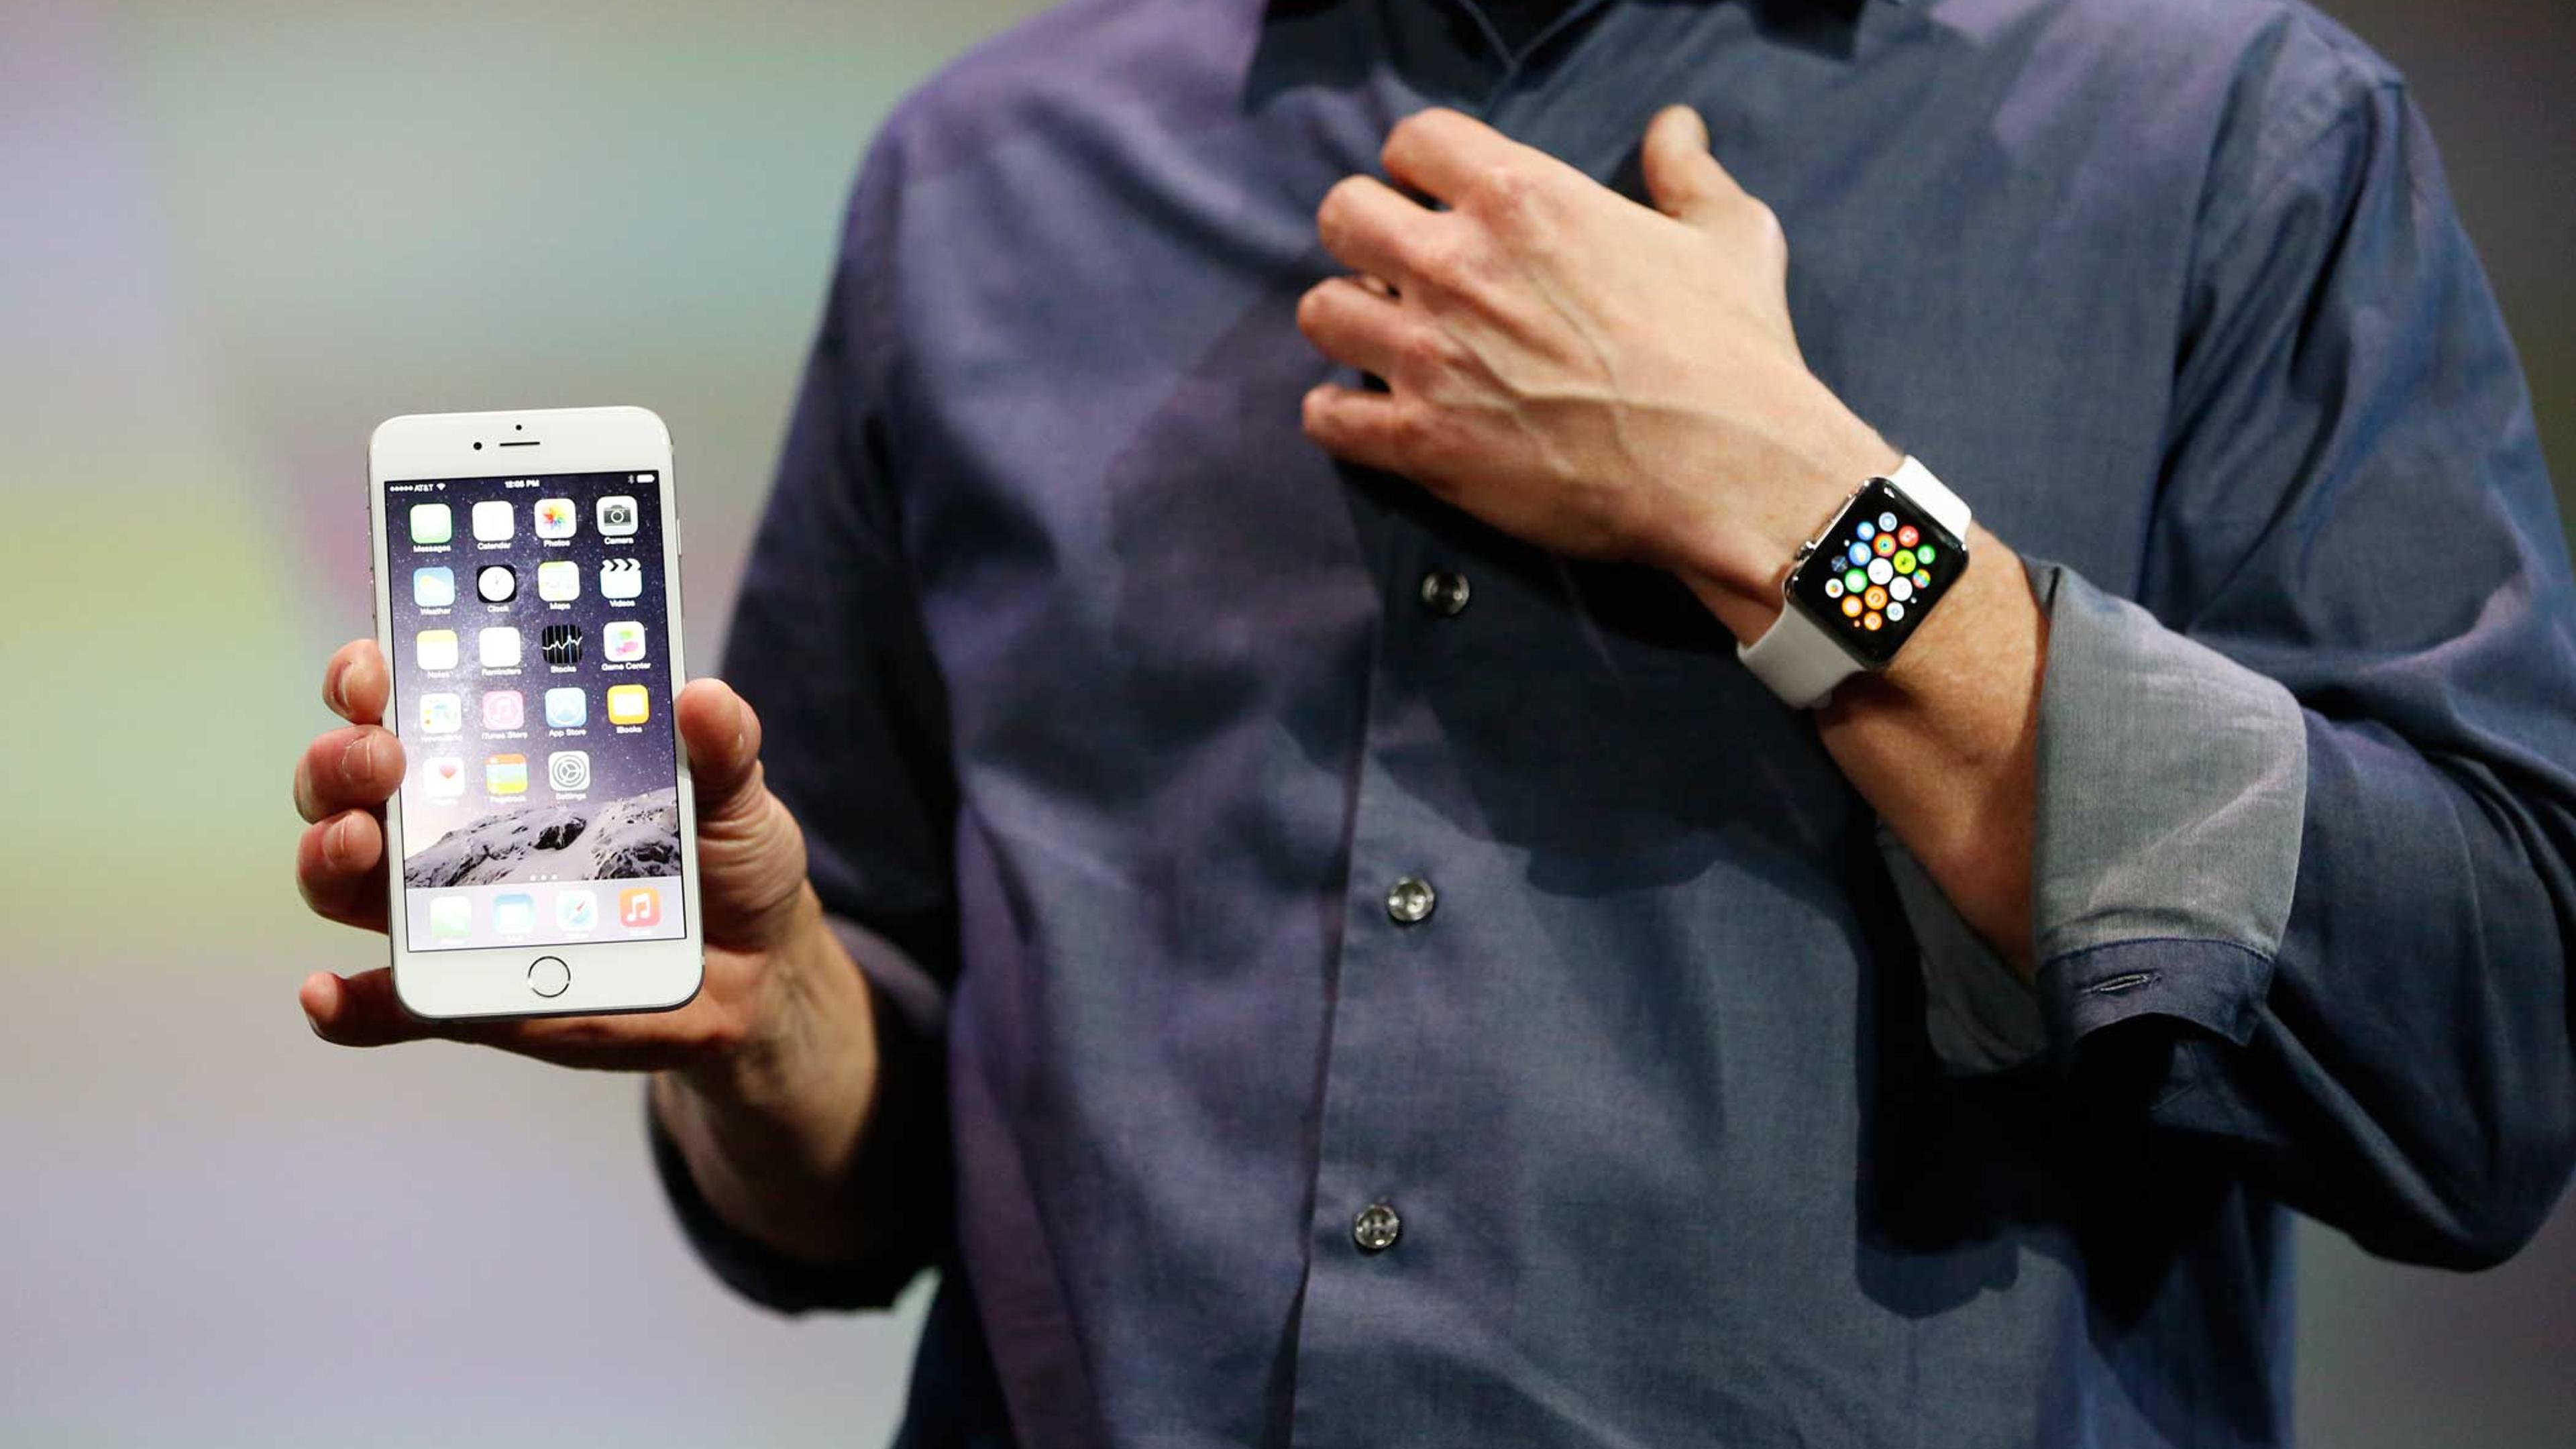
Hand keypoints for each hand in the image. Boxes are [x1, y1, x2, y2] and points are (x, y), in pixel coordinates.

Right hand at [290, 639, 858, 1081]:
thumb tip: (701, 697)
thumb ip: (720, 745)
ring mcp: (447, 909)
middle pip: (352, 782)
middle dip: (342, 759)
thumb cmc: (721, 856)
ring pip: (348, 877)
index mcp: (500, 753)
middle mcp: (450, 823)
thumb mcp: (734, 793)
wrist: (753, 967)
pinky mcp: (465, 990)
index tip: (374, 665)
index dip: (368, 675)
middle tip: (380, 755)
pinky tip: (327, 996)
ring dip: (329, 855)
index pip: (405, 698)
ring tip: (356, 842)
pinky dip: (347, 1003)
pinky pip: (385, 1003)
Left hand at [1296, 105, 1900, 634]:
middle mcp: (1458, 267)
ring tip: (1386, 340)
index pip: (1412, 140)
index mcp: (1522, 197)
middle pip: (1343, 214)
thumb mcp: (1729, 233)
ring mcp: (1430, 356)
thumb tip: (1675, 126)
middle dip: (1365, 235)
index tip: (1437, 198)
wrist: (1729, 468)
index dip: (1419, 167)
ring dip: (1348, 321)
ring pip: (1320, 310)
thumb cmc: (1735, 350)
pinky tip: (1373, 415)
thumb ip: (1686, 171)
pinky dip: (1339, 415)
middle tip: (1402, 269)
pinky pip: (1324, 417)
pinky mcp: (1422, 442)